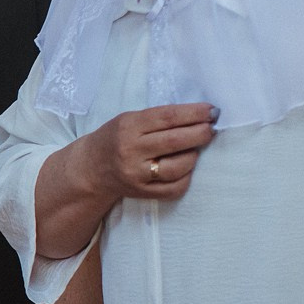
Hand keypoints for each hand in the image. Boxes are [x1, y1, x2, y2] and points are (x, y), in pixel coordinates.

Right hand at [85, 103, 217, 202]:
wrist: (92, 168)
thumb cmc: (116, 138)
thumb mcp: (130, 119)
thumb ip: (159, 119)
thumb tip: (199, 117)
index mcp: (129, 127)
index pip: (168, 118)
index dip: (194, 113)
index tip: (212, 111)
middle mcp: (131, 151)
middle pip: (175, 141)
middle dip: (200, 133)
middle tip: (211, 129)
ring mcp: (137, 174)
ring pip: (178, 167)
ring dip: (194, 155)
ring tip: (195, 148)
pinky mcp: (142, 192)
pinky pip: (175, 187)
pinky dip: (187, 176)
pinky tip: (185, 167)